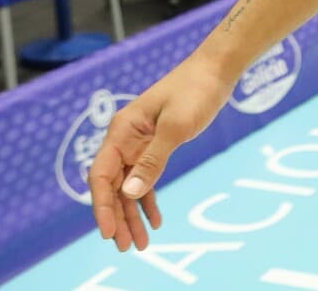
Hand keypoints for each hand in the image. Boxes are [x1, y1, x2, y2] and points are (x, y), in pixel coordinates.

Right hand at [88, 55, 235, 251]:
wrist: (216, 71)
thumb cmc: (195, 91)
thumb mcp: (176, 127)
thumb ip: (152, 160)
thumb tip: (129, 193)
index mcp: (122, 131)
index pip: (101, 174)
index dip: (102, 205)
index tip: (109, 232)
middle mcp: (125, 139)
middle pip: (113, 185)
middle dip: (118, 217)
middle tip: (127, 246)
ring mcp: (138, 144)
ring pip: (128, 186)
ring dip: (132, 214)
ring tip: (140, 243)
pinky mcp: (154, 146)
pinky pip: (145, 178)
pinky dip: (148, 199)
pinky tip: (156, 220)